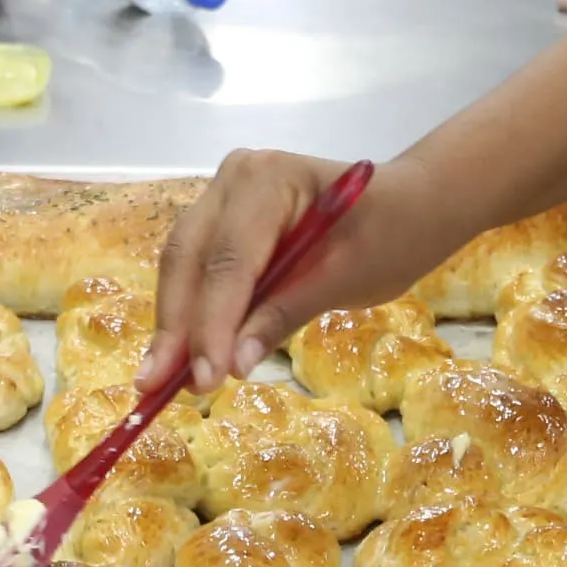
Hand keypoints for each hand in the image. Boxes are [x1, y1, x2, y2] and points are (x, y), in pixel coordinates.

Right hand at [143, 149, 449, 397]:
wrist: (411, 206)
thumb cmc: (391, 234)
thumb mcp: (344, 279)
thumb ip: (283, 314)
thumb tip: (232, 365)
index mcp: (268, 180)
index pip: (229, 261)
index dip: (212, 324)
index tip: (204, 379)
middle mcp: (233, 178)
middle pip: (190, 259)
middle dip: (176, 327)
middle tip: (156, 388)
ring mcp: (223, 197)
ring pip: (183, 265)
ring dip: (174, 324)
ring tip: (156, 381)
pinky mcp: (223, 221)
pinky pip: (198, 268)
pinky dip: (191, 312)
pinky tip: (179, 354)